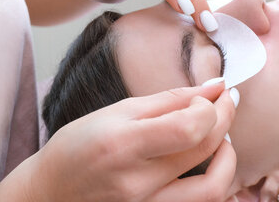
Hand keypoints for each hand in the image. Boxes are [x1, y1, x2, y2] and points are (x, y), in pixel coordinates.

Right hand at [28, 81, 235, 201]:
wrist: (51, 192)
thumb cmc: (78, 146)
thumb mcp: (118, 112)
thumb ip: (170, 100)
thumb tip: (214, 86)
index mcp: (123, 146)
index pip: (189, 128)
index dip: (211, 108)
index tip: (211, 94)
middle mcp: (137, 183)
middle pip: (204, 152)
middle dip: (225, 119)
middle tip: (225, 101)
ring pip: (212, 189)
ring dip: (227, 158)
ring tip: (222, 136)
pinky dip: (213, 180)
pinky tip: (206, 160)